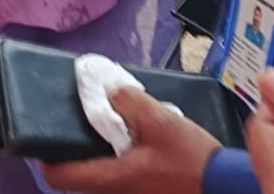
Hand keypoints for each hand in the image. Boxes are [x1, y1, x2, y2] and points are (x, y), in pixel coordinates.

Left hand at [40, 88, 220, 193]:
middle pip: (76, 176)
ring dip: (97, 154)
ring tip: (109, 127)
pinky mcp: (141, 193)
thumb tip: (105, 90)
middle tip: (81, 122)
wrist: (226, 186)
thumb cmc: (192, 158)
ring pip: (97, 176)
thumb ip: (128, 101)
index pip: (59, 177)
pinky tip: (129, 141)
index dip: (47, 157)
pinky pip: (116, 178)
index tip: (49, 134)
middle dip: (75, 148)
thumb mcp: (160, 120)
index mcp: (112, 179)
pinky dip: (115, 160)